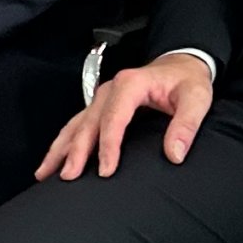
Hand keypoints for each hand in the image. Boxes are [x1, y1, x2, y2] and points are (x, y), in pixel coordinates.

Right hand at [35, 52, 213, 180]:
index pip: (113, 118)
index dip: (108, 145)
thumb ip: (186, 125)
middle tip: (68, 177)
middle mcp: (111, 89)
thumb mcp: (196, 98)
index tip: (106, 171)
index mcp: (130, 84)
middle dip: (76, 151)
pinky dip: (63, 142)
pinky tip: (54, 159)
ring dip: (60, 148)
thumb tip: (174, 154)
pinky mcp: (101, 105)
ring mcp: (102, 97)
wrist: (181, 64)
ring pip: (75, 124)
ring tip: (45, 172)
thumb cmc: (187, 82)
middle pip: (88, 123)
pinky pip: (77, 124)